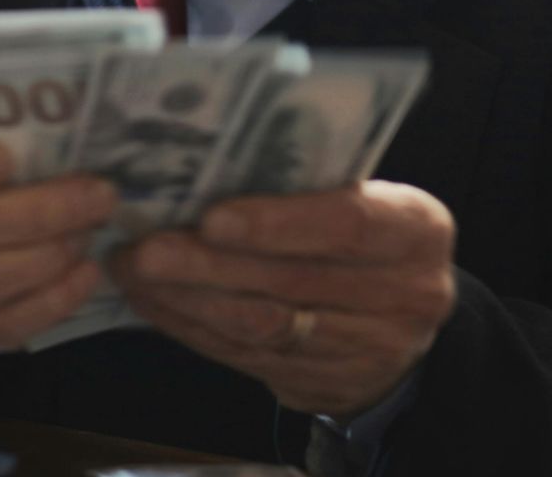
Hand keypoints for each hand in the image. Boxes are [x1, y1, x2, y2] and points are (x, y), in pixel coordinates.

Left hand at [108, 180, 455, 417]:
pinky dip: (193, 328)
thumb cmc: (364, 236)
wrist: (401, 322)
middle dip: (208, 265)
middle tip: (145, 248)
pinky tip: (154, 302)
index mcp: (417, 230)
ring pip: (263, 328)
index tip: (212, 217)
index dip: (277, 222)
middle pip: (293, 282)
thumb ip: (307, 185)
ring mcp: (369, 351)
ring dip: (188, 300)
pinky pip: (246, 357)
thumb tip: (203, 165)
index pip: (347, 224)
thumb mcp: (364, 198)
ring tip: (134, 271)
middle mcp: (405, 295)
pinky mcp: (326, 386)